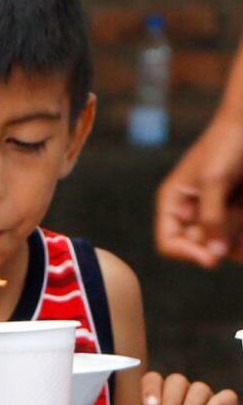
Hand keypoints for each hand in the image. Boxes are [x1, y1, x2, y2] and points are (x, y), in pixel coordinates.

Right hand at [155, 117, 242, 267]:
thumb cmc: (228, 145)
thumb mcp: (215, 181)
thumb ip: (212, 219)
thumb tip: (213, 258)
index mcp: (174, 203)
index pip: (169, 243)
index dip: (187, 253)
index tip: (213, 258)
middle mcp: (193, 212)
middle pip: (202, 246)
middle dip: (222, 235)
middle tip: (236, 208)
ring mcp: (218, 213)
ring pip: (226, 244)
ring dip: (238, 231)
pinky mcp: (237, 213)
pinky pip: (240, 238)